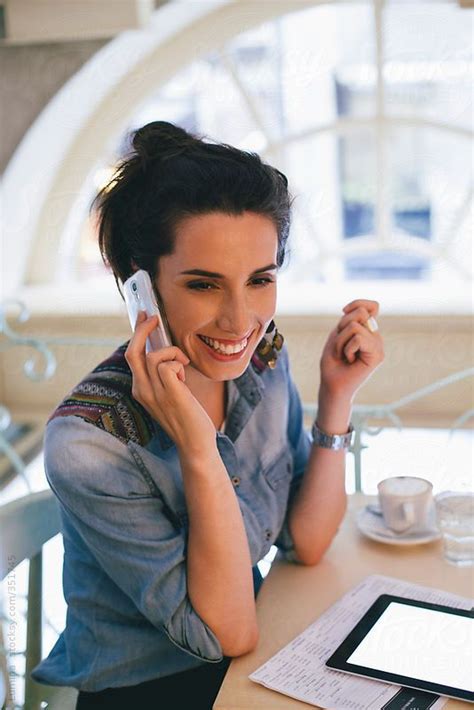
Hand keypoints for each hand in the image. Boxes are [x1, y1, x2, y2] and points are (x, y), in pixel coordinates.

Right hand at [125, 311, 216, 453]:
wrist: (195, 444)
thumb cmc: (186, 416)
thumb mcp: (169, 393)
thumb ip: (164, 376)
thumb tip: (168, 350)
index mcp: (140, 389)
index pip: (131, 356)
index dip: (137, 333)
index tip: (144, 317)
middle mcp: (142, 390)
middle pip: (133, 352)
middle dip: (143, 330)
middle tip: (154, 317)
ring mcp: (154, 393)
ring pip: (153, 356)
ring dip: (172, 353)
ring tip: (182, 364)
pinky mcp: (170, 394)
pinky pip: (168, 366)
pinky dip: (178, 363)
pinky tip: (185, 375)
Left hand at [319, 299, 384, 398]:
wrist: (332, 385)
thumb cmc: (333, 362)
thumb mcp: (337, 335)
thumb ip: (350, 321)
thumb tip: (364, 314)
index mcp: (367, 331)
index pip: (372, 306)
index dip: (357, 304)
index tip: (343, 312)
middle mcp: (375, 337)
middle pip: (360, 313)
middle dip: (341, 327)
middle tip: (340, 346)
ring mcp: (379, 346)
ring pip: (355, 326)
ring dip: (340, 341)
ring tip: (343, 355)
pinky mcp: (378, 355)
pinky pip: (358, 338)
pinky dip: (346, 348)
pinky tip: (349, 360)